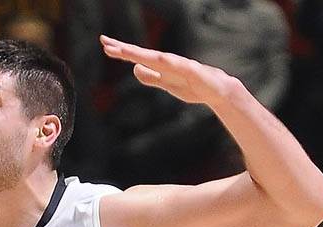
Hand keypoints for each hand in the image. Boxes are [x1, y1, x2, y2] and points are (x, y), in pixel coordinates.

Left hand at [100, 35, 237, 106]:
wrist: (218, 90)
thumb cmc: (193, 85)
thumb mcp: (166, 84)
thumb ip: (151, 77)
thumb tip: (135, 68)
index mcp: (161, 66)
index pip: (137, 57)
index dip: (122, 52)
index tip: (105, 46)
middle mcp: (168, 62)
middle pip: (142, 54)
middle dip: (124, 48)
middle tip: (104, 41)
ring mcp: (181, 65)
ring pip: (158, 58)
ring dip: (141, 53)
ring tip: (125, 50)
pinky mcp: (194, 72)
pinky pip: (180, 66)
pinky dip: (170, 62)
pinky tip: (160, 58)